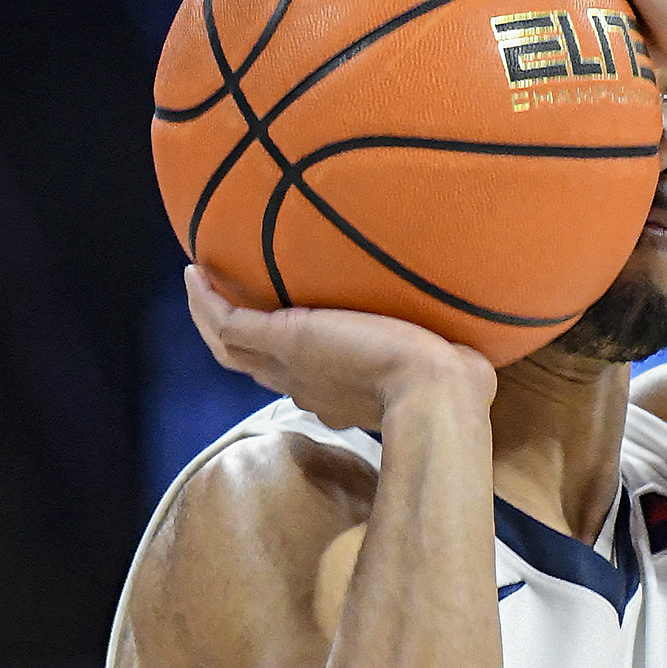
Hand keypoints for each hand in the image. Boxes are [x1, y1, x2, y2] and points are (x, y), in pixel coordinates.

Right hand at [185, 266, 496, 430]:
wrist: (436, 395)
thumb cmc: (454, 386)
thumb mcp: (444, 369)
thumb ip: (446, 361)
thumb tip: (472, 356)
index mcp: (341, 395)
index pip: (303, 380)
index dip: (287, 363)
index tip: (284, 338)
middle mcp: (308, 386)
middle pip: (256, 367)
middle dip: (239, 341)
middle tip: (224, 307)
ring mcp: (290, 366)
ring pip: (231, 347)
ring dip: (210, 317)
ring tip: (198, 284)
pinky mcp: (281, 340)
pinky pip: (225, 322)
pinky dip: (205, 301)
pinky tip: (194, 272)